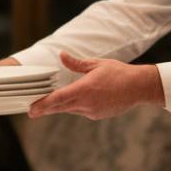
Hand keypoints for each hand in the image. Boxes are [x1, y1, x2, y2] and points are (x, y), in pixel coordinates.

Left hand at [27, 52, 163, 119]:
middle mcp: (86, 103)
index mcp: (84, 89)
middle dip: (46, 108)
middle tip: (32, 111)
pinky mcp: (97, 115)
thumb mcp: (96, 64)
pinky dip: (75, 106)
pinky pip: (81, 111)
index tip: (32, 110)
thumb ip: (76, 63)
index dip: (43, 105)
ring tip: (49, 103)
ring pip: (70, 109)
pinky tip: (76, 99)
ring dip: (61, 106)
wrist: (139, 87)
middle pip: (60, 107)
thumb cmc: (118, 72)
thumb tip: (61, 55)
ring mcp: (92, 111)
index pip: (58, 99)